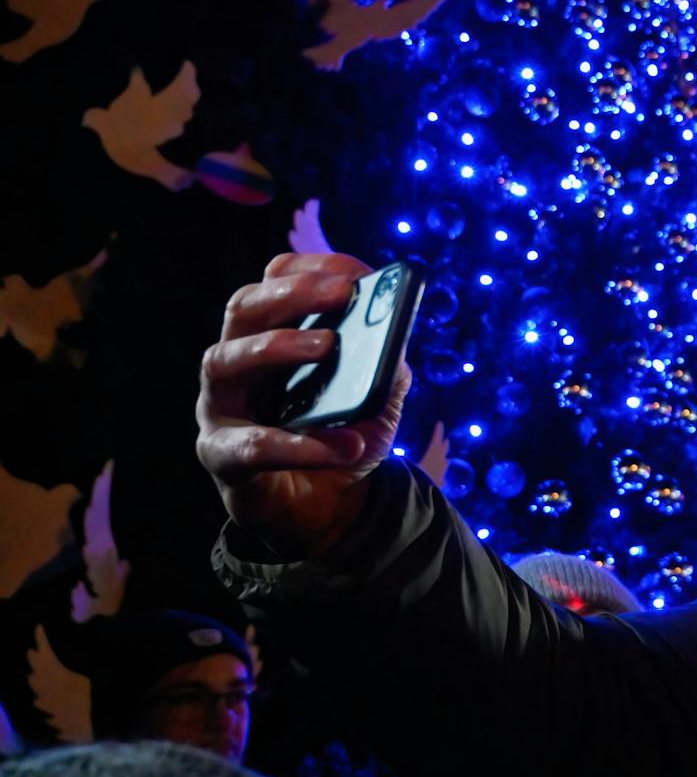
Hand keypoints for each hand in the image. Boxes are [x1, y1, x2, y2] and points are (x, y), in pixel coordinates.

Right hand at [196, 253, 410, 557]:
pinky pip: (251, 445)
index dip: (311, 269)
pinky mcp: (222, 456)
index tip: (355, 271)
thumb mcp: (377, 396)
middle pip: (242, 308)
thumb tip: (396, 325)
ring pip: (223, 361)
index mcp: (272, 336)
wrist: (330, 506)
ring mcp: (220, 407)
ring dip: (278, 346)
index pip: (273, 282)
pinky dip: (301, 444)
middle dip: (291, 293)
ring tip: (329, 346)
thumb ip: (385, 361)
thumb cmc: (344, 437)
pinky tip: (343, 444)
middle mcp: (236, 363)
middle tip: (341, 293)